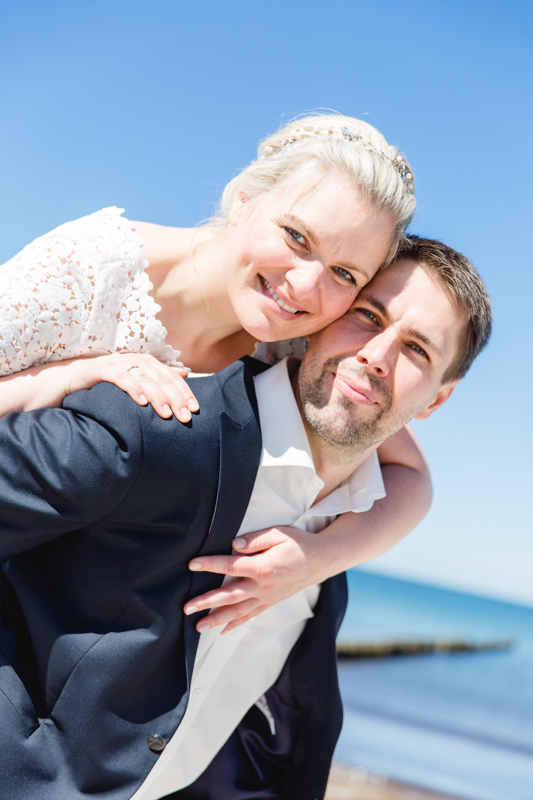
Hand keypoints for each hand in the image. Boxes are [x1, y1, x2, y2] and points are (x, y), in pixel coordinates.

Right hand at [66, 353, 198, 421]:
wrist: (69, 381)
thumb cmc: (106, 384)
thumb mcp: (136, 380)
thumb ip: (159, 376)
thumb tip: (184, 373)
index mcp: (145, 362)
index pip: (171, 376)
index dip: (185, 392)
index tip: (195, 409)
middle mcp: (133, 359)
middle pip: (160, 378)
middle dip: (175, 398)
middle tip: (185, 416)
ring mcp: (116, 362)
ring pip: (143, 378)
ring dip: (157, 396)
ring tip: (166, 414)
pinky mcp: (100, 369)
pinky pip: (119, 378)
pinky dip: (132, 388)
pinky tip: (141, 402)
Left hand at [183, 527, 325, 632]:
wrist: (320, 560)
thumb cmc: (298, 544)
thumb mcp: (278, 534)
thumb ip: (254, 539)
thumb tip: (233, 544)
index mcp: (262, 567)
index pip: (230, 566)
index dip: (210, 564)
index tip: (193, 564)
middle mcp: (262, 586)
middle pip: (229, 596)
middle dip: (206, 602)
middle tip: (187, 608)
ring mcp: (266, 597)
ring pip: (238, 611)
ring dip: (217, 619)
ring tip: (199, 627)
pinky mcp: (270, 602)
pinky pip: (250, 616)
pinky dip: (236, 624)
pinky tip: (223, 631)